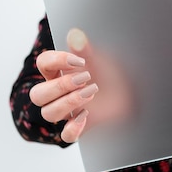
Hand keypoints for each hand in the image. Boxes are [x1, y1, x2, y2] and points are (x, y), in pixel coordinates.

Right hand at [29, 28, 131, 142]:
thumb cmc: (111, 74)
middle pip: (38, 94)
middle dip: (60, 86)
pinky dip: (73, 128)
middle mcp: (58, 93)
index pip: (43, 64)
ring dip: (67, 103)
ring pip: (48, 113)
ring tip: (90, 93)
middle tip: (85, 78)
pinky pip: (66, 135)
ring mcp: (67, 111)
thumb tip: (75, 35)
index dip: (56, 61)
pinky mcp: (79, 126)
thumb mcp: (101, 60)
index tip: (80, 61)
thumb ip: (86, 50)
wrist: (132, 93)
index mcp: (60, 72)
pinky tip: (86, 116)